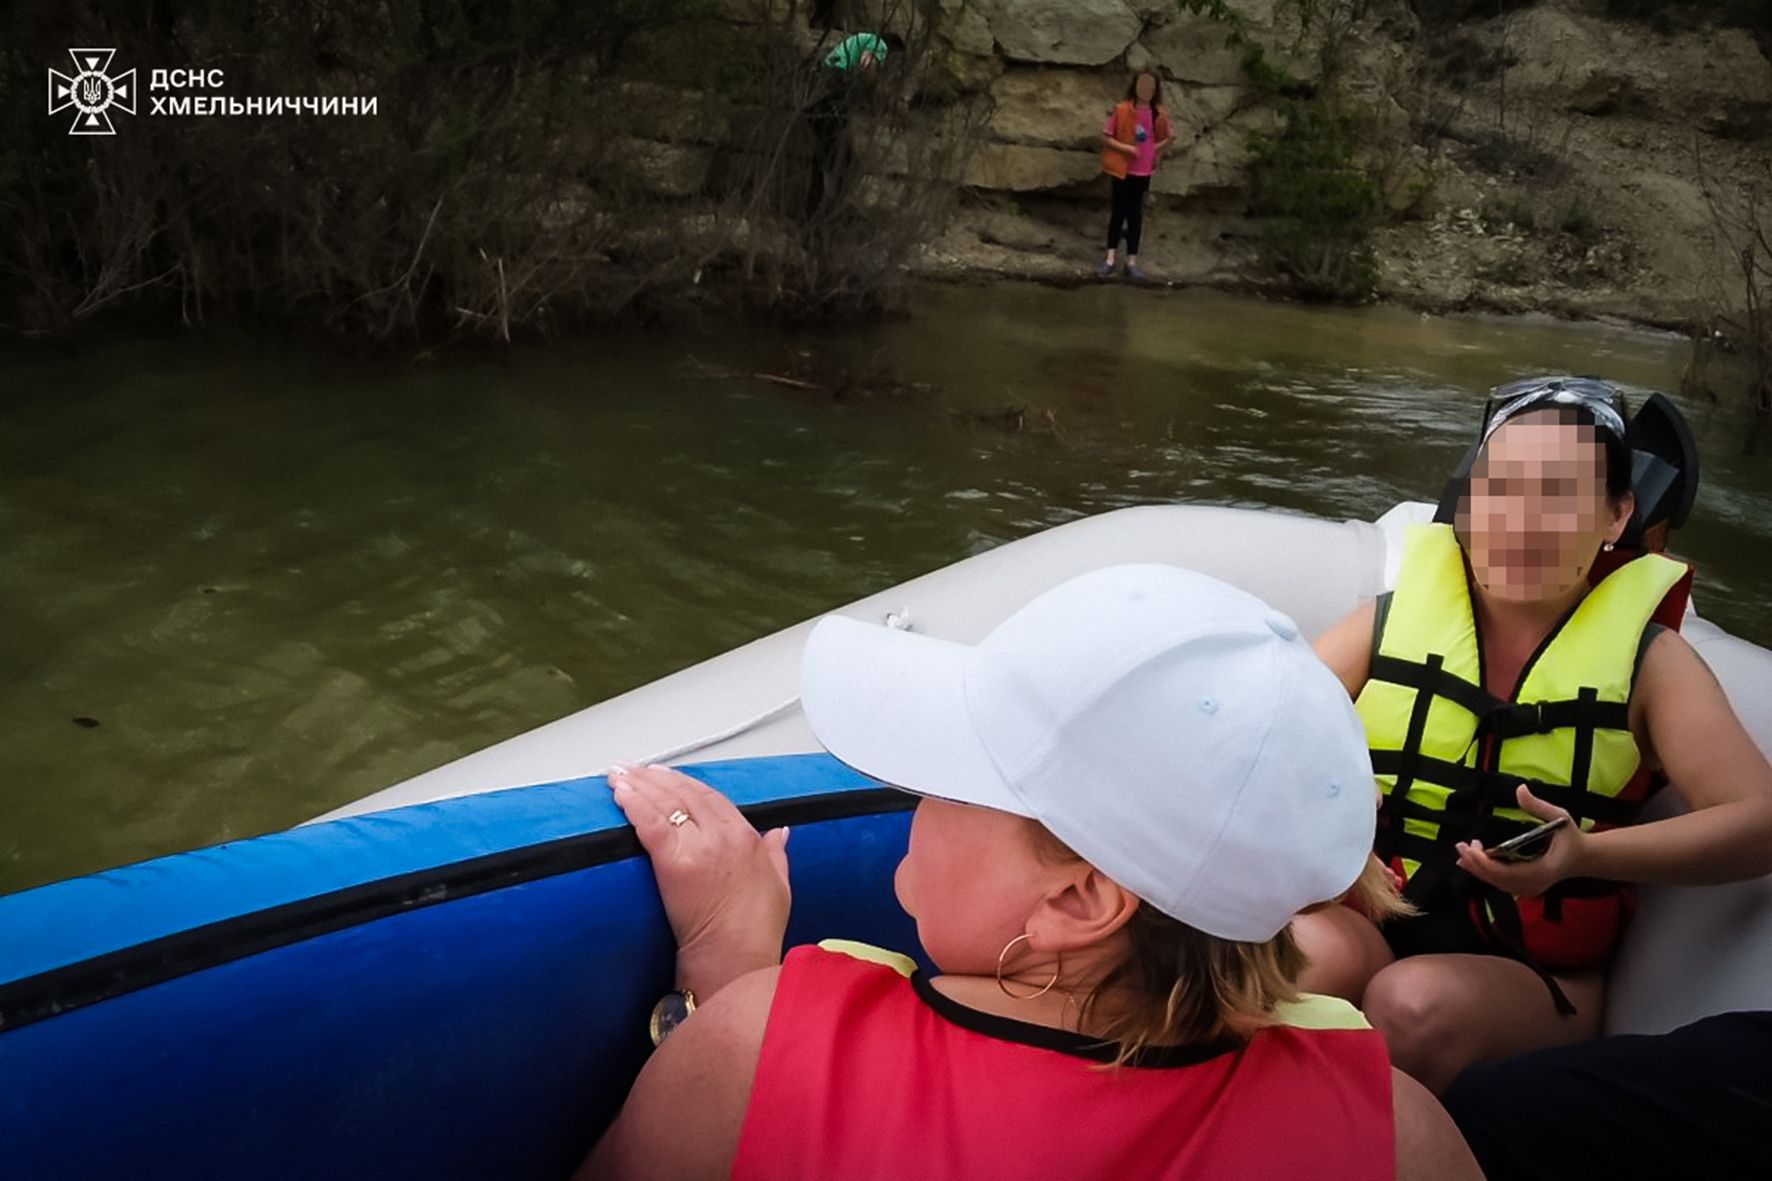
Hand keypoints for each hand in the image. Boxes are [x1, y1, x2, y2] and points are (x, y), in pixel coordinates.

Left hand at [608, 762, 791, 998]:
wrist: (735, 959)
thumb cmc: (754, 931)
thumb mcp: (780, 884)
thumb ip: (777, 853)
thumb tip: (780, 832)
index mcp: (746, 837)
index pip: (710, 796)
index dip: (685, 783)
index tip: (667, 776)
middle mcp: (723, 835)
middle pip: (683, 793)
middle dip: (656, 777)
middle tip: (635, 769)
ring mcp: (698, 846)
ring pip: (664, 801)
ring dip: (637, 784)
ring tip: (618, 774)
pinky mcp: (673, 862)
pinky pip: (649, 822)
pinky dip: (632, 803)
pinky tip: (619, 793)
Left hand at [1455, 784, 1586, 897]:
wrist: (1584, 858)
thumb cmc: (1572, 838)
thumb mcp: (1560, 817)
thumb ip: (1538, 805)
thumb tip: (1520, 789)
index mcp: (1543, 870)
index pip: (1507, 873)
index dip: (1485, 863)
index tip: (1473, 847)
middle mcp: (1534, 884)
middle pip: (1498, 880)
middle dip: (1476, 864)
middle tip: (1461, 846)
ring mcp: (1529, 888)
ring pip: (1497, 883)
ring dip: (1477, 868)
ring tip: (1462, 852)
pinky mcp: (1525, 887)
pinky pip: (1501, 882)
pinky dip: (1485, 872)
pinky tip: (1472, 862)